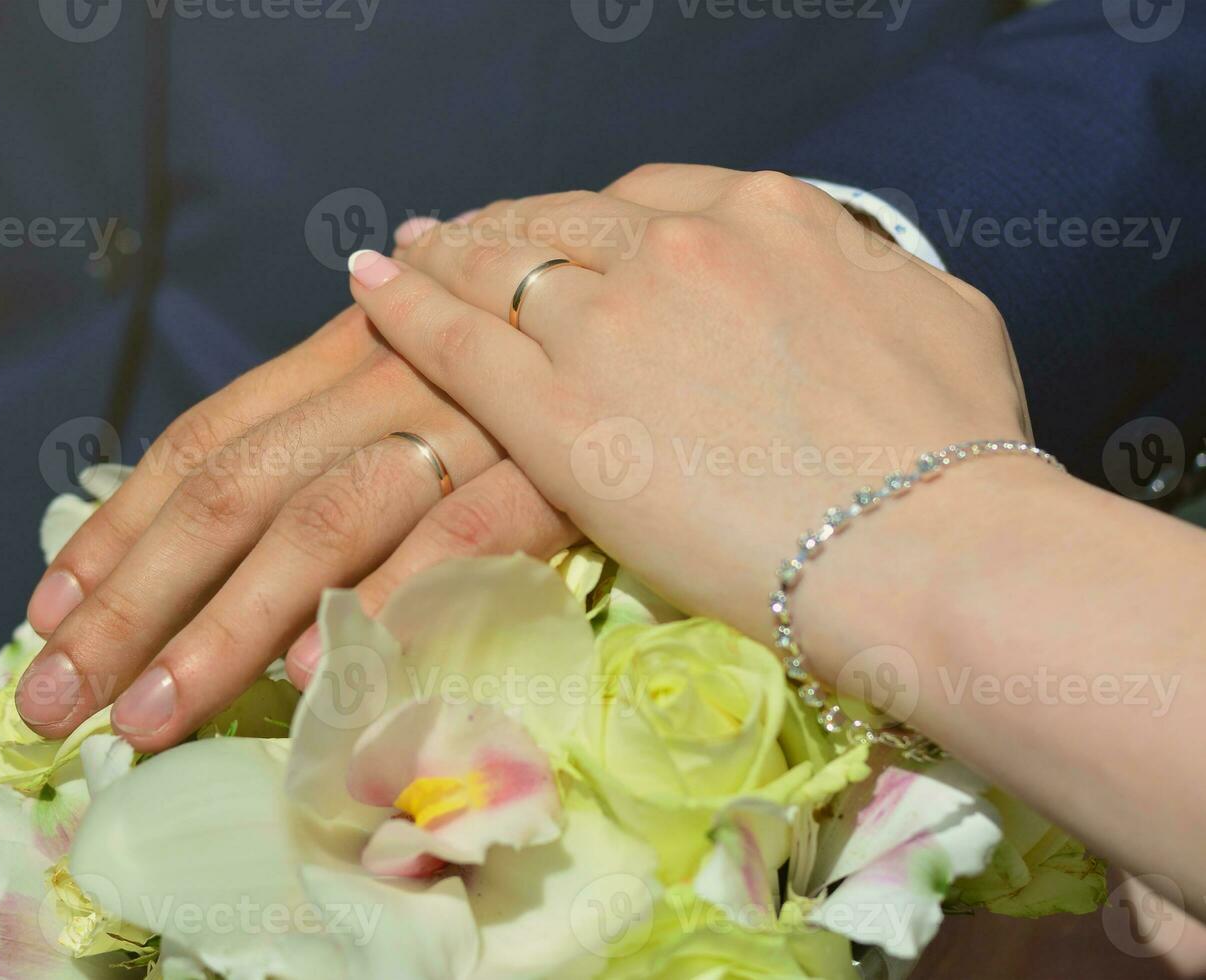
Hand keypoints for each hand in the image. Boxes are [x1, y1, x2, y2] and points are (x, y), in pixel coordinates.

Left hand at [15, 305, 576, 750]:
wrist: (669, 311)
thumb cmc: (525, 364)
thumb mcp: (412, 372)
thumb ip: (326, 432)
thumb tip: (206, 527)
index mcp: (343, 345)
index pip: (202, 440)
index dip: (118, 530)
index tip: (46, 616)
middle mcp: (386, 370)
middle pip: (233, 490)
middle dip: (131, 602)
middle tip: (56, 700)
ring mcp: (468, 418)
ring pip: (320, 521)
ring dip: (224, 629)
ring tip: (151, 718)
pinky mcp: (552, 470)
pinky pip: (453, 541)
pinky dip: (381, 606)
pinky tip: (318, 682)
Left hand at [345, 164, 1030, 640]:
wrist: (930, 548)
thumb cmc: (958, 454)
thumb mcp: (935, 316)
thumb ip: (862, 273)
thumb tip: (841, 267)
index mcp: (768, 216)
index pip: (647, 200)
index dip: (589, 219)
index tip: (564, 236)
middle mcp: (680, 247)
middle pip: (560, 222)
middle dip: (507, 229)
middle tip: (461, 241)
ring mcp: (610, 325)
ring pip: (495, 266)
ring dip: (446, 256)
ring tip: (407, 258)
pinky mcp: (559, 415)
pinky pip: (456, 340)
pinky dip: (403, 306)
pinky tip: (369, 283)